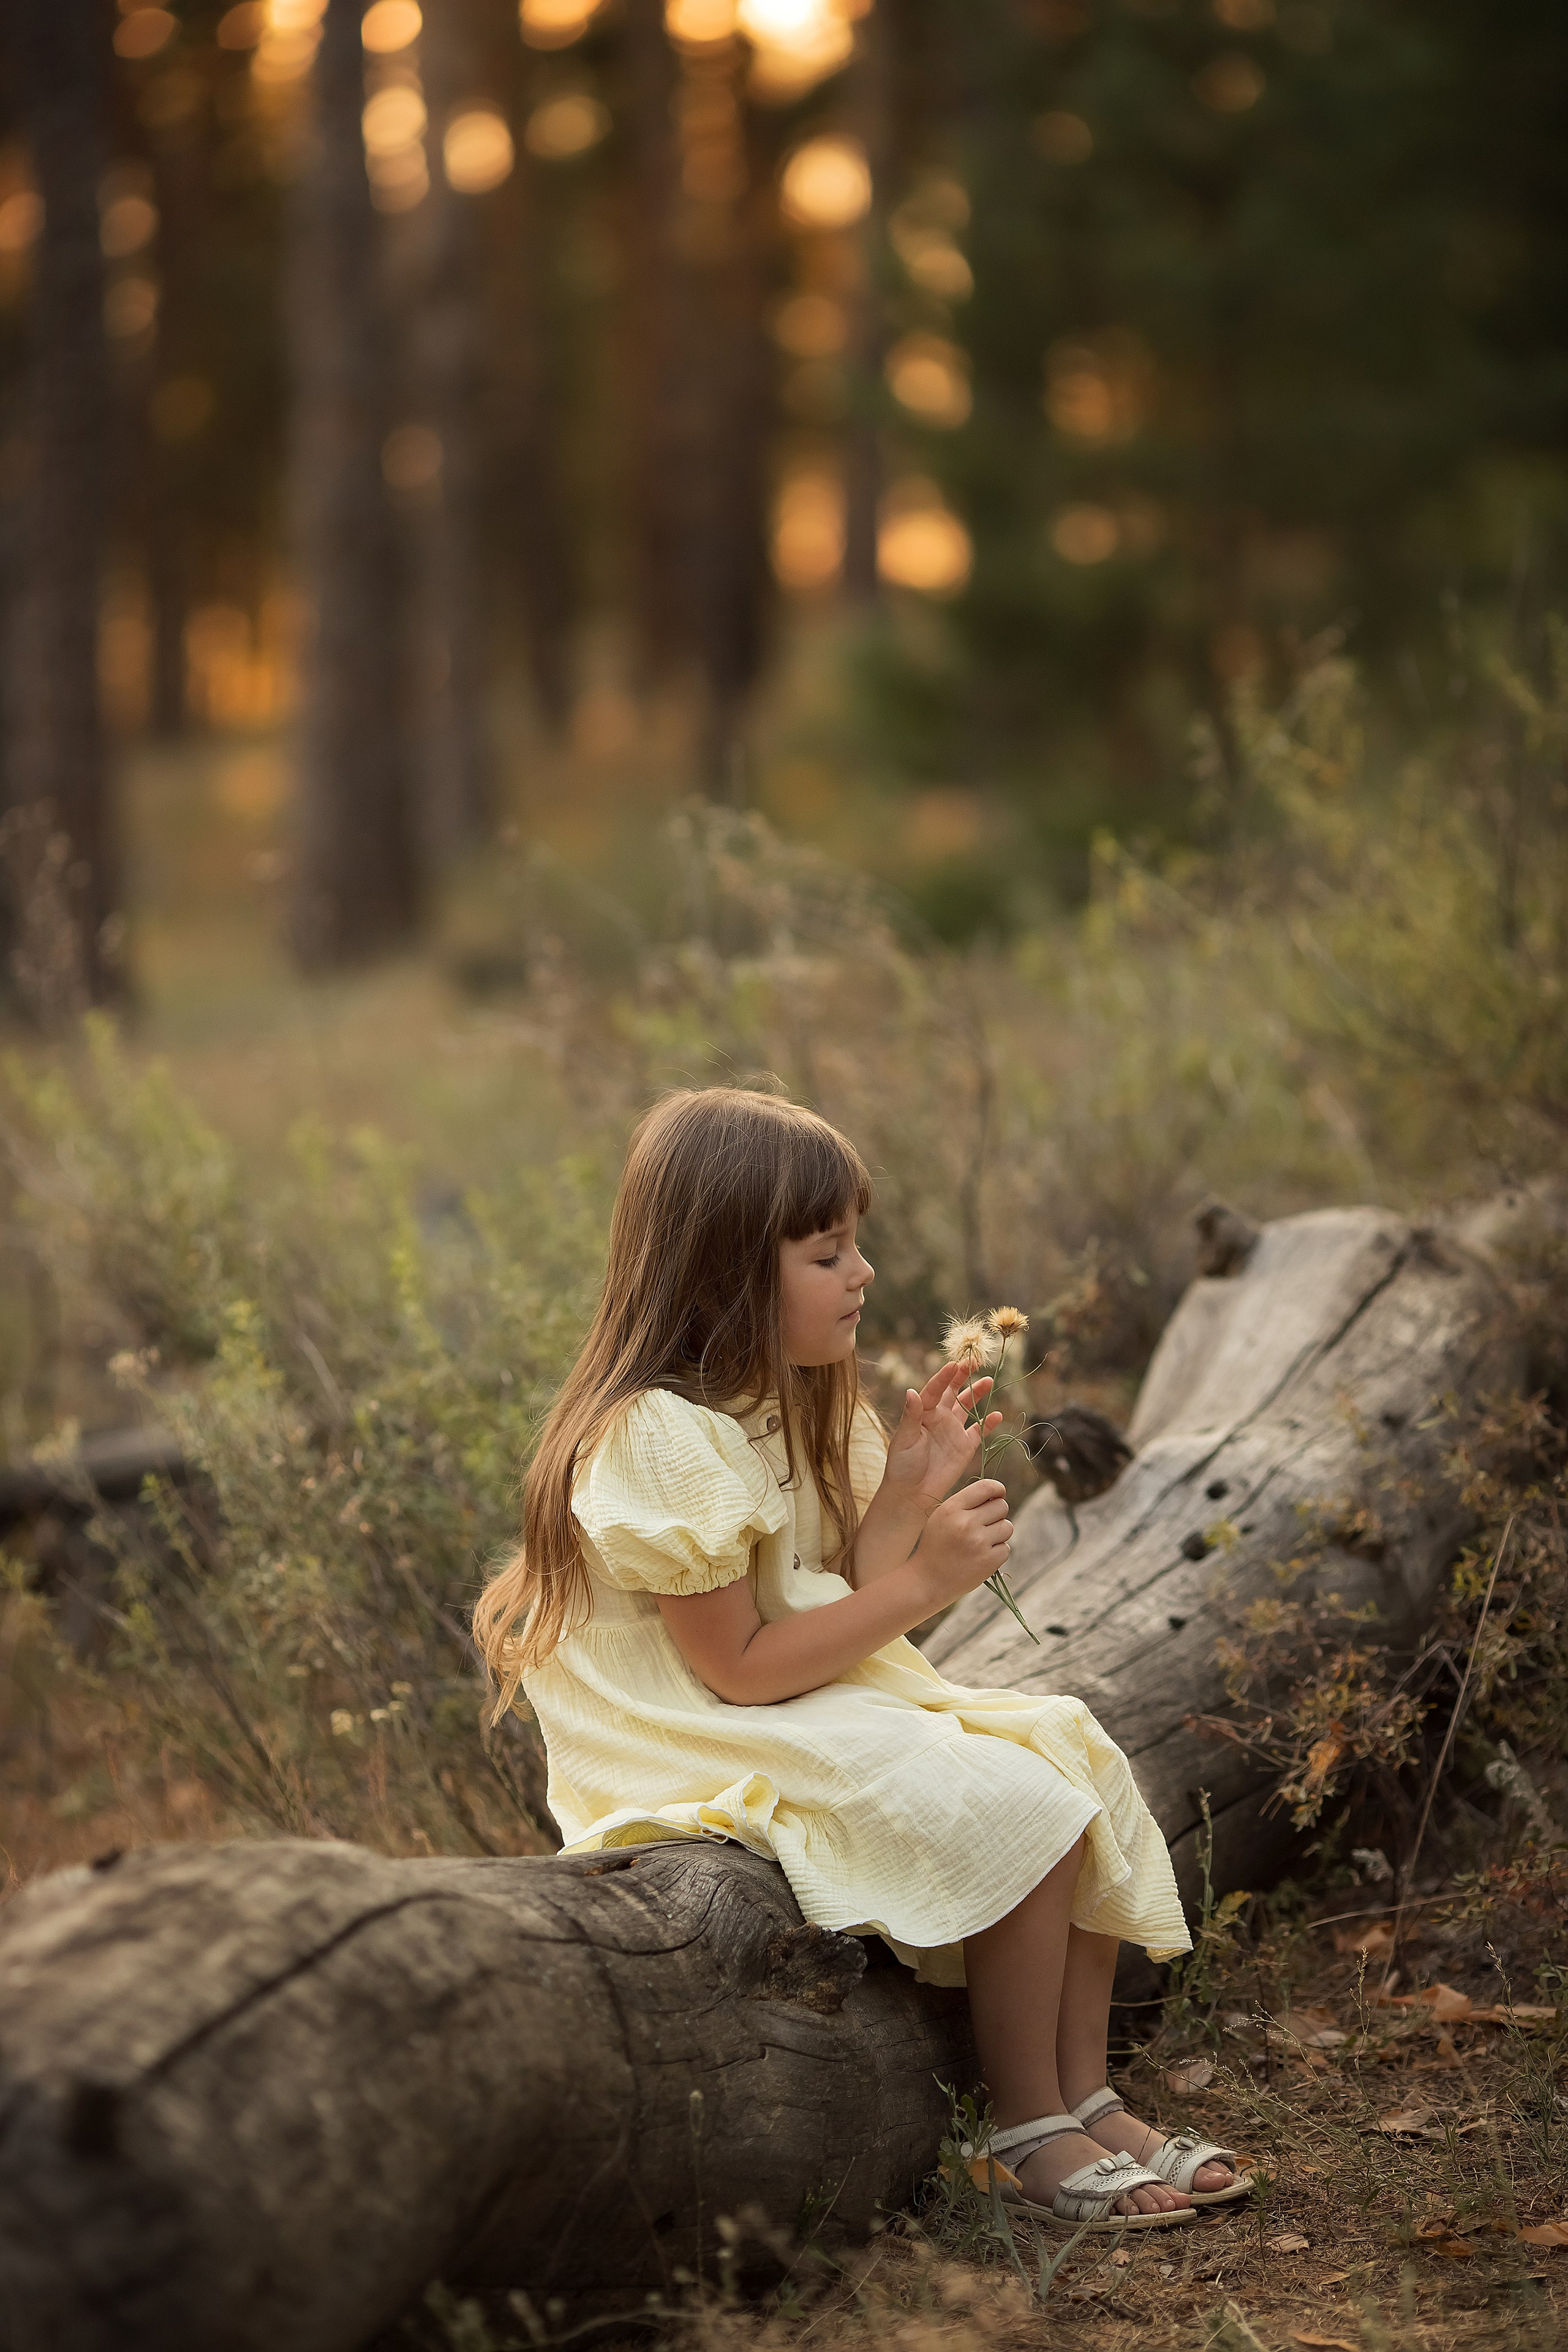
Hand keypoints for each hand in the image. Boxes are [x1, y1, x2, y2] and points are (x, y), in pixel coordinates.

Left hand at [880, 1362, 1002, 1519]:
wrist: (911, 1494)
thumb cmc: (902, 1465)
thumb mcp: (904, 1439)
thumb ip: (910, 1415)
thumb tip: (911, 1391)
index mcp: (922, 1413)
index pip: (934, 1389)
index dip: (944, 1377)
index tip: (954, 1365)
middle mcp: (939, 1417)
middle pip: (953, 1391)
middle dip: (963, 1376)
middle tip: (974, 1362)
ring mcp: (953, 1431)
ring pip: (968, 1406)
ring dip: (977, 1393)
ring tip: (989, 1381)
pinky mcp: (964, 1446)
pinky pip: (979, 1431)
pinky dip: (989, 1423)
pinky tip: (997, 1415)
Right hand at [908, 1480, 1012, 1609]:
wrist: (928, 1581)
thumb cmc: (937, 1545)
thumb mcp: (942, 1517)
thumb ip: (966, 1503)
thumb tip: (996, 1493)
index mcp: (952, 1508)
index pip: (987, 1487)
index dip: (998, 1489)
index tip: (998, 1494)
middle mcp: (966, 1523)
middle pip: (1001, 1506)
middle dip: (996, 1514)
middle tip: (984, 1525)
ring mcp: (979, 1543)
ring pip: (1007, 1527)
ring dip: (998, 1533)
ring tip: (981, 1542)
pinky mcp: (989, 1561)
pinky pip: (1006, 1548)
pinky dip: (997, 1552)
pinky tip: (981, 1557)